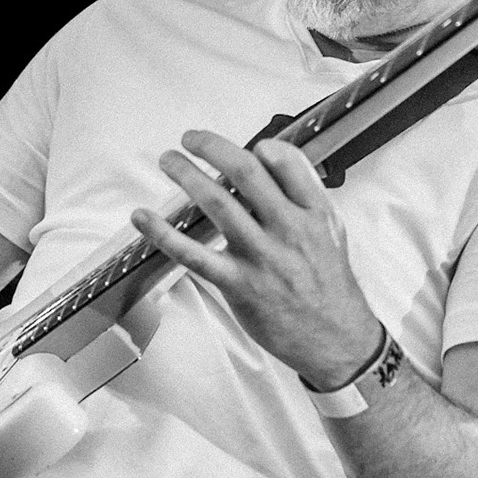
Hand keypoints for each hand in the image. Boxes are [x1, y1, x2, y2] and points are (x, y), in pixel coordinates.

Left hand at [132, 131, 382, 386]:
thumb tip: (274, 163)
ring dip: (186, 175)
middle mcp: (289, 229)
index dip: (260, 146)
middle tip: (190, 139)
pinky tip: (143, 217)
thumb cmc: (329, 285)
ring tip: (168, 161)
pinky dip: (162, 232)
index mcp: (314, 213)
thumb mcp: (331, 231)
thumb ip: (305, 196)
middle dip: (211, 147)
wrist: (335, 338)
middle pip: (245, 172)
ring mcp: (262, 256)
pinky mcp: (238, 284)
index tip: (246, 147)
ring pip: (216, 204)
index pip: (285, 161)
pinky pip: (193, 254)